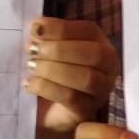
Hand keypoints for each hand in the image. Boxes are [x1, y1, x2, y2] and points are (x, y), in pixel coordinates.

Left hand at [24, 18, 118, 138]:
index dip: (62, 28)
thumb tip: (36, 27)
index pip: (89, 30)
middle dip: (60, 50)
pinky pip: (72, 99)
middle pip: (95, 54)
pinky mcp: (87, 111)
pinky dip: (47, 88)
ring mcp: (101, 92)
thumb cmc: (50, 74)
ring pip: (87, 77)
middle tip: (32, 51)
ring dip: (54, 69)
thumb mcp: (48, 50)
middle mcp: (108, 67)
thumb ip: (45, 37)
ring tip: (31, 66)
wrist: (45, 111)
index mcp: (100, 44)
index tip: (35, 28)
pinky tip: (30, 83)